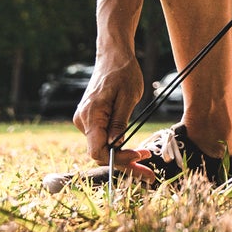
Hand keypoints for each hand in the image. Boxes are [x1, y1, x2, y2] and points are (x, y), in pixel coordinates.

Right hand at [74, 53, 149, 168]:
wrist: (113, 55)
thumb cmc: (123, 71)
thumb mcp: (128, 95)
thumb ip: (120, 121)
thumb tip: (117, 144)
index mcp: (90, 115)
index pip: (98, 149)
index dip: (118, 158)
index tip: (140, 157)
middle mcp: (82, 122)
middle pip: (101, 153)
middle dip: (125, 164)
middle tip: (149, 176)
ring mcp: (85, 122)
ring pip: (102, 148)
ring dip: (123, 158)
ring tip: (147, 165)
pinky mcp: (92, 120)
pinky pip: (103, 139)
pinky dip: (118, 148)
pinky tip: (135, 153)